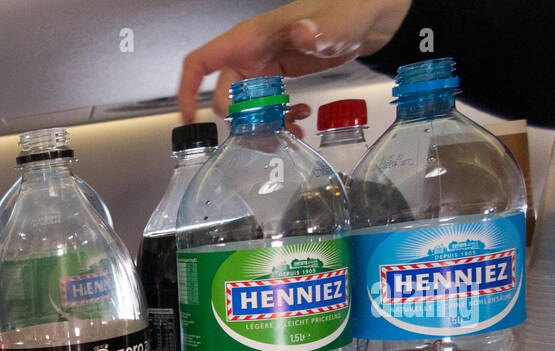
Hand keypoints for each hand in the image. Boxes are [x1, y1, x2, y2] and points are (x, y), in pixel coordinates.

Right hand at [178, 0, 411, 131]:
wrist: (366, 19)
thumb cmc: (349, 11)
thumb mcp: (336, 23)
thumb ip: (319, 29)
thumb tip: (301, 32)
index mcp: (250, 38)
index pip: (202, 62)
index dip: (188, 90)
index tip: (190, 119)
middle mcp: (249, 54)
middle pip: (225, 96)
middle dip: (241, 121)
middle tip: (268, 134)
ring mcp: (262, 68)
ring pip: (245, 108)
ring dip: (261, 126)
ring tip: (291, 132)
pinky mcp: (276, 79)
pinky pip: (264, 108)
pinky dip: (277, 122)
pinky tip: (298, 124)